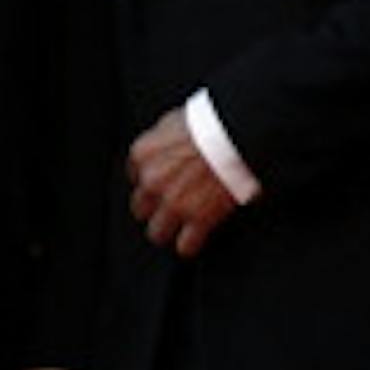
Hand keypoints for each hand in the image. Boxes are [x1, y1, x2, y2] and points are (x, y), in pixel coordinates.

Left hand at [127, 107, 238, 257]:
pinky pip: (185, 245)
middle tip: (167, 210)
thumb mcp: (170, 123)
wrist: (234, 134)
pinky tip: (191, 243)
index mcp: (141, 155)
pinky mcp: (199, 218)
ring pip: (156, 232)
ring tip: (175, 232)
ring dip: (166, 232)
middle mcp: (151, 181)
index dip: (149, 183)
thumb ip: (160, 141)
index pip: (135, 178)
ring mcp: (173, 202)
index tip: (160, 186)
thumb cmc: (208, 123)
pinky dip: (188, 246)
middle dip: (153, 210)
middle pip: (141, 208)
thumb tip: (165, 149)